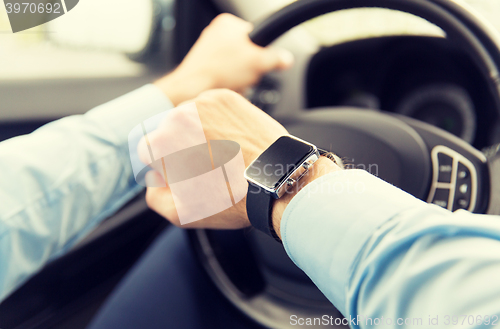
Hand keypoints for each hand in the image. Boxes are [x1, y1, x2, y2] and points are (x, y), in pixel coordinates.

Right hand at [142, 89, 287, 228]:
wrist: (275, 181)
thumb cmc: (232, 198)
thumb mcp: (180, 213)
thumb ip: (155, 195)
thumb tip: (155, 178)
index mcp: (161, 143)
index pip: (149, 149)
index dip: (164, 164)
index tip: (181, 171)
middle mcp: (178, 117)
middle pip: (169, 131)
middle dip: (181, 147)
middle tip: (205, 165)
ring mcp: (203, 103)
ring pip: (190, 117)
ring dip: (199, 131)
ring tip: (222, 153)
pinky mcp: (225, 97)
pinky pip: (211, 108)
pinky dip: (218, 121)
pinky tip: (231, 140)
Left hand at [154, 13, 292, 105]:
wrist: (191, 90)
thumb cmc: (218, 71)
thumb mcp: (258, 62)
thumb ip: (276, 58)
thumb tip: (286, 59)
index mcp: (228, 23)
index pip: (256, 37)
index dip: (261, 53)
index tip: (259, 62)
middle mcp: (216, 34)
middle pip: (247, 53)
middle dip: (249, 69)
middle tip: (245, 76)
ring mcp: (208, 51)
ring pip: (236, 66)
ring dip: (240, 79)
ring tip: (234, 83)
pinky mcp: (204, 67)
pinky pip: (225, 76)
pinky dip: (228, 84)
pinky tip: (225, 88)